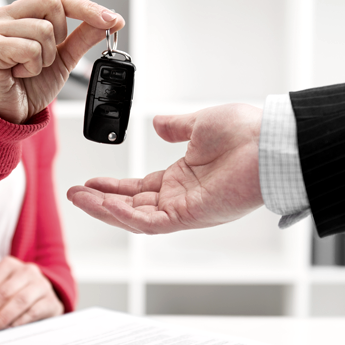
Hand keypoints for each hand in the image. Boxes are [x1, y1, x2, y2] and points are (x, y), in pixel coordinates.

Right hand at [0, 0, 124, 123]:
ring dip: (45, 58)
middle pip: (52, 3)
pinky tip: (20, 73)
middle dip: (60, 36)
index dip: (88, 7)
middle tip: (47, 57)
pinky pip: (29, 48)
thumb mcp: (64, 59)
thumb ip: (83, 37)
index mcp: (22, 13)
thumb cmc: (28, 85)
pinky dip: (32, 67)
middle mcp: (6, 15)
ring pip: (42, 29)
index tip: (113, 20)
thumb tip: (111, 20)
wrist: (8, 114)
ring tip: (30, 69)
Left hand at [0, 256, 63, 336]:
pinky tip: (9, 330)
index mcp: (9, 266)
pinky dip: (19, 321)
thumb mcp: (2, 293)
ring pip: (18, 301)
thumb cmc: (18, 296)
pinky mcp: (51, 301)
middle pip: (1, 293)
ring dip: (0, 318)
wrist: (47, 299)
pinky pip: (34, 311)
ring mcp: (41, 285)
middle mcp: (26, 271)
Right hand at [67, 104, 263, 233]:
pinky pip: (151, 221)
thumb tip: (157, 123)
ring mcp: (185, 208)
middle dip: (100, 200)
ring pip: (135, 218)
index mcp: (182, 178)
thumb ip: (175, 127)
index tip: (89, 181)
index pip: (139, 188)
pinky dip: (126, 214)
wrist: (270, 142)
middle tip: (74, 193)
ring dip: (105, 209)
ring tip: (78, 198)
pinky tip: (104, 203)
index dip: (112, 186)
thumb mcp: (200, 123)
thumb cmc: (246, 133)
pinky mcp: (191, 215)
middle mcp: (181, 196)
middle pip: (131, 206)